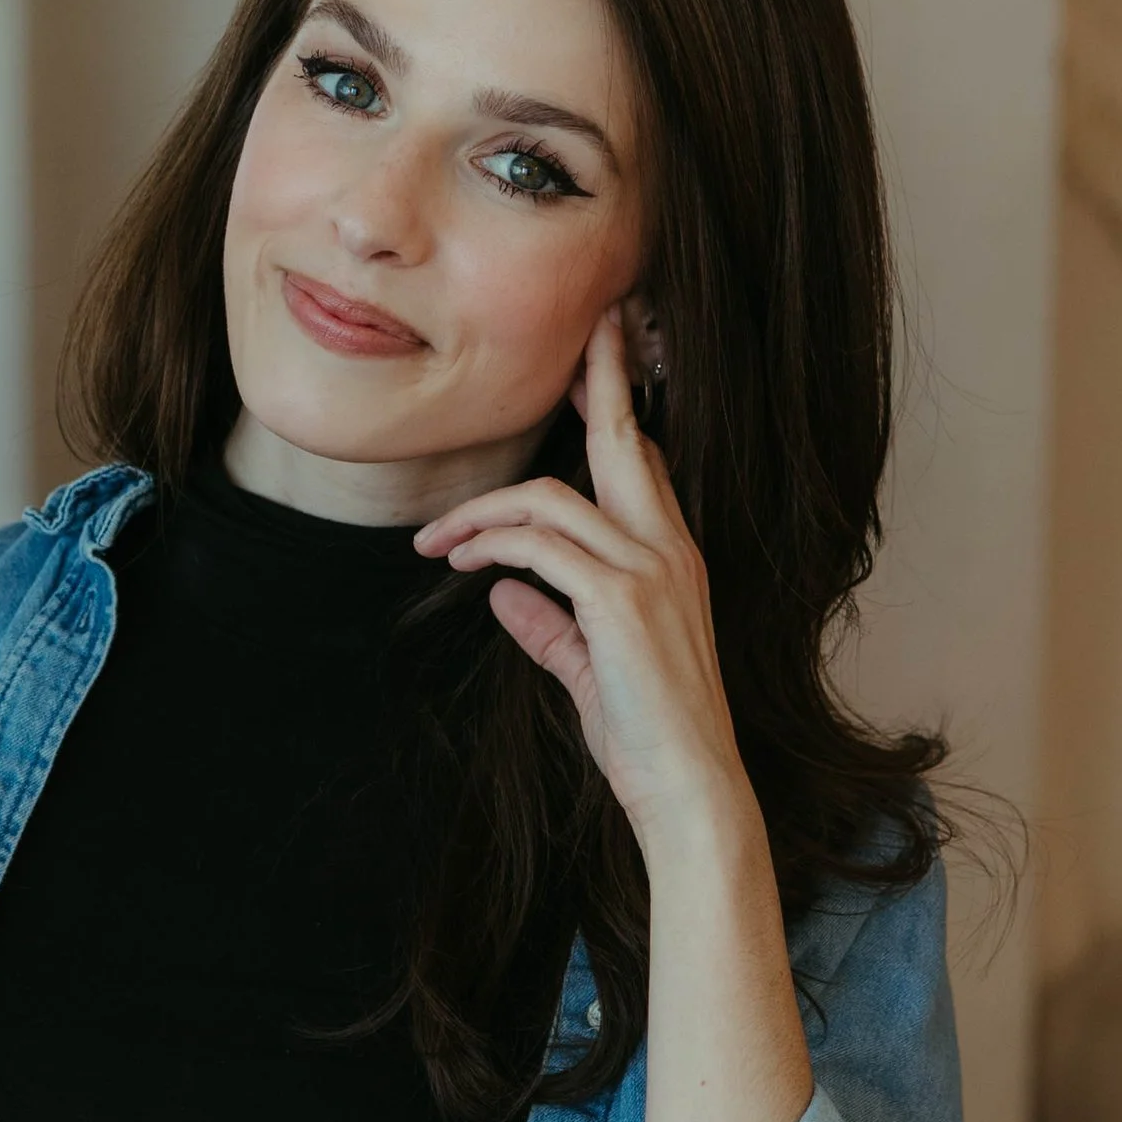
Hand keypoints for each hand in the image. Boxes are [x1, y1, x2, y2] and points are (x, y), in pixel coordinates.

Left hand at [413, 307, 749, 861]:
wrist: (685, 789)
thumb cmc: (646, 736)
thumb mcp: (590, 670)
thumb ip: (550, 626)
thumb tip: (503, 593)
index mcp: (670, 558)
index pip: (640, 464)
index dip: (614, 411)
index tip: (590, 366)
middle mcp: (668, 550)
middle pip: (625, 442)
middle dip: (601, 380)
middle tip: (584, 332)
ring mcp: (650, 571)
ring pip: (552, 499)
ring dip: (482, 511)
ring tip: (436, 540)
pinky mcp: (620, 602)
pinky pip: (539, 548)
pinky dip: (491, 544)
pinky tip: (461, 562)